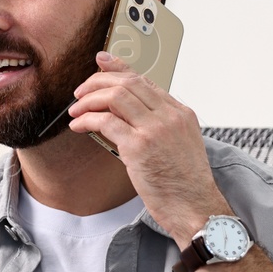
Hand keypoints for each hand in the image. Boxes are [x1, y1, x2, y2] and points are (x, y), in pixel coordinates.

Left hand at [66, 51, 229, 247]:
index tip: (102, 63)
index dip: (119, 69)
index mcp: (180, 113)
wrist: (196, 208)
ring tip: (76, 110)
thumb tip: (124, 117)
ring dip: (89, 99)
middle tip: (81, 92)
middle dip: (97, 82)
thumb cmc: (185, 184)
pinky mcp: (139, 146)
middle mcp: (169, 116)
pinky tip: (79, 126)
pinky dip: (87, 120)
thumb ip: (157, 127)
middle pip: (128, 82)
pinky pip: (106, 121)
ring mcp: (155, 129)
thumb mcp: (179, 146)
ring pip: (115, 96)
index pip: (145, 80)